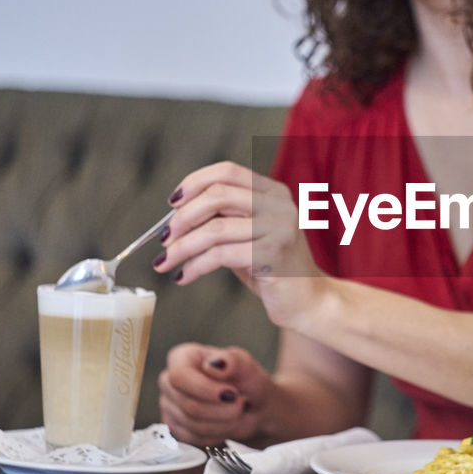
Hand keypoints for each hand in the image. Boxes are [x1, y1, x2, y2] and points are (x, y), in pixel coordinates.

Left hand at [153, 162, 328, 329]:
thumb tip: (174, 218)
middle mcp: (279, 205)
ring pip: (215, 229)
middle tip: (164, 238)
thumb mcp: (248, 236)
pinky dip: (195, 266)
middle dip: (183, 216)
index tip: (172, 203)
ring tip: (165, 262)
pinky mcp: (273, 254)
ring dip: (182, 247)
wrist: (308, 301)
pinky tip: (183, 276)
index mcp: (273, 192)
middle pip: (218, 195)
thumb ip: (222, 220)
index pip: (227, 172)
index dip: (195, 182)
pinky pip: (221, 255)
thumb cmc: (272, 269)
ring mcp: (279, 228)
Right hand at [158, 342, 273, 446]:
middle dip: (222, 409)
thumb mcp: (246, 366)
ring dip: (223, 423)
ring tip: (237, 413)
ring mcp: (169, 406)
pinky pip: (193, 439)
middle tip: (241, 404)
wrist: (253, 407)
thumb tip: (212, 363)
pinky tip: (226, 424)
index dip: (205, 388)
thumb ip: (232, 361)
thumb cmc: (247, 382)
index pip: (180, 375)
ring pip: (192, 424)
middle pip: (187, 404)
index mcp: (182, 358)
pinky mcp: (175, 429)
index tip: (231, 394)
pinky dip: (217, 435)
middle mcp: (169, 381)